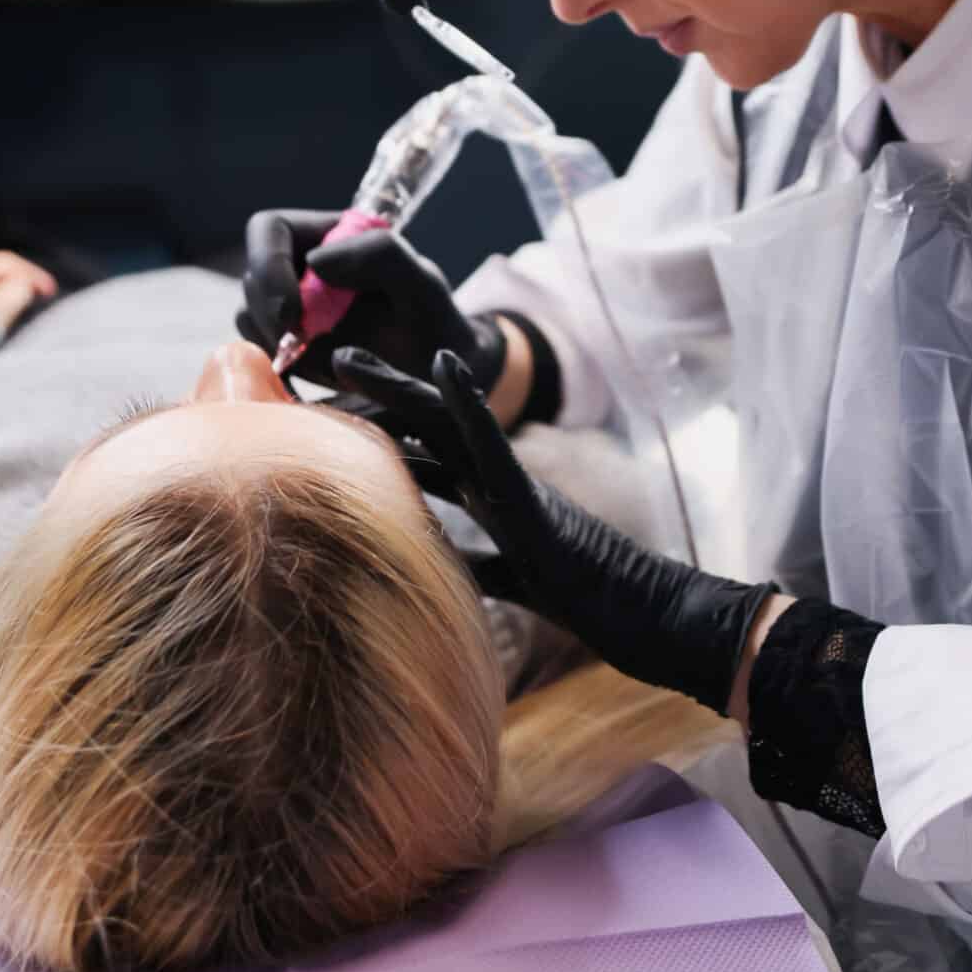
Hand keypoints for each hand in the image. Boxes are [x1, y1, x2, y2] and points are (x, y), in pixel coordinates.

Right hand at [238, 207, 505, 393]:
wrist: (440, 370)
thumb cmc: (434, 318)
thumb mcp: (421, 282)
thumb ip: (381, 256)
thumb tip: (316, 262)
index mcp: (326, 237)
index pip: (269, 230)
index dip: (267, 264)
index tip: (292, 309)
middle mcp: (301, 270)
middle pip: (251, 280)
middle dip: (269, 316)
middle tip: (303, 346)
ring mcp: (290, 311)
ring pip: (249, 321)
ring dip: (278, 345)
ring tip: (330, 361)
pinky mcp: (288, 350)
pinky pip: (261, 357)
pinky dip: (280, 370)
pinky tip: (320, 378)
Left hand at [332, 346, 775, 716]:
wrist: (648, 616)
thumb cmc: (593, 603)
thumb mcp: (516, 583)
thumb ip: (481, 564)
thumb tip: (442, 565)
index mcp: (493, 501)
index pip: (427, 460)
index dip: (380, 436)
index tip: (326, 417)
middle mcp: (498, 482)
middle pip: (427, 429)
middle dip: (377, 397)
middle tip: (323, 362)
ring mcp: (514, 485)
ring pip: (447, 424)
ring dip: (399, 387)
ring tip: (349, 356)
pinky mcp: (532, 499)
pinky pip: (495, 444)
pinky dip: (468, 404)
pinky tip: (444, 367)